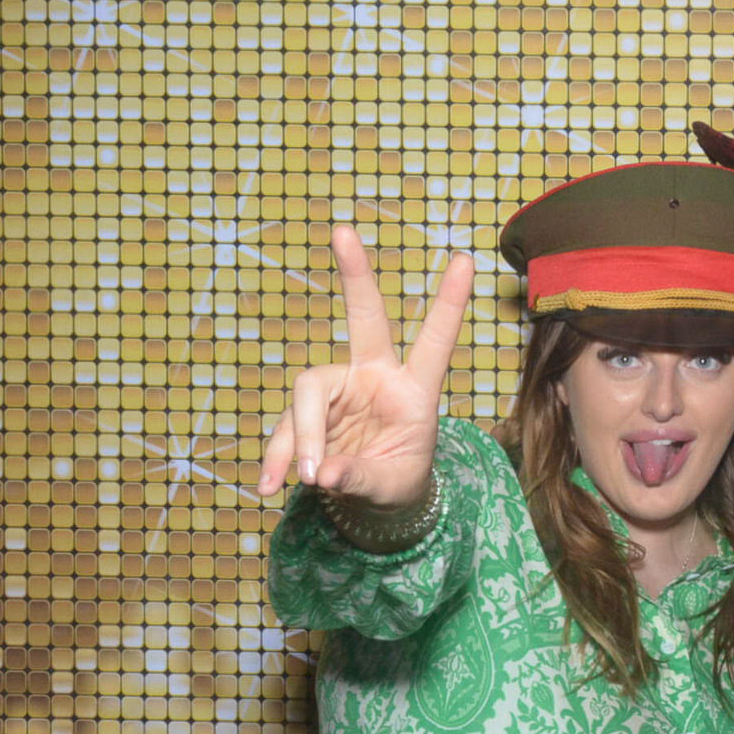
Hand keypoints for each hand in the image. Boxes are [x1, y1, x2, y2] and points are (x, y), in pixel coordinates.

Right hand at [257, 226, 472, 508]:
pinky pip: (284, 429)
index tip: (465, 259)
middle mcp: (375, 378)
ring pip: (307, 395)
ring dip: (300, 440)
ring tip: (309, 481)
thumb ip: (361, 477)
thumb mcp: (391, 486)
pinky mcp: (307, 411)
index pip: (434, 343)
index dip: (448, 304)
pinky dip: (277, 457)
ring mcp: (338, 390)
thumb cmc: (397, 484)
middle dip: (355, 275)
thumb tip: (322, 473)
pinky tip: (268, 485)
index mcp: (414, 391)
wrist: (372, 503)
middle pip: (364, 319)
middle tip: (343, 231)